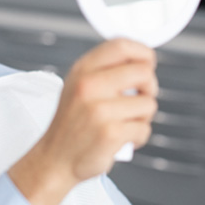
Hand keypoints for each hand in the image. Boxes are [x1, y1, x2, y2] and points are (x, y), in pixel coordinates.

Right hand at [9, 38, 157, 204]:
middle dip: (149, 87)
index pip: (121, 46)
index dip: (143, 52)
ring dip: (143, 117)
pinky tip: (122, 139)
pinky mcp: (111, 132)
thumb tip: (140, 61)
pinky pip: (144, 128)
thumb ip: (103, 70)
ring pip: (148, 103)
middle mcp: (89, 86)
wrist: (55, 159)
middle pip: (143, 72)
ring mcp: (100, 109)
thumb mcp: (77, 86)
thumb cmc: (71, 124)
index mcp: (82, 70)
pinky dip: (138, 136)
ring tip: (124, 122)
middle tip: (139, 98)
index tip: (148, 63)